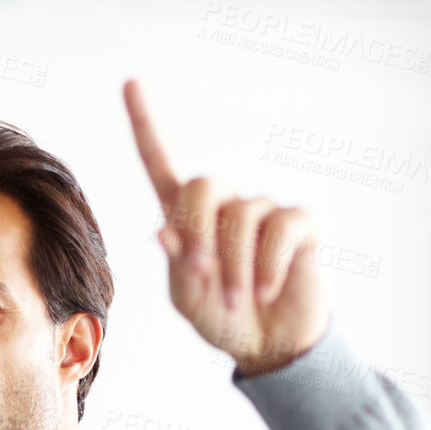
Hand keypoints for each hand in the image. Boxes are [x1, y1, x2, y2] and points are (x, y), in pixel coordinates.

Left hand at [122, 79, 330, 375]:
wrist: (270, 346)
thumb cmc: (224, 320)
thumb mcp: (189, 299)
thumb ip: (178, 266)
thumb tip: (163, 229)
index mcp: (189, 217)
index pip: (162, 163)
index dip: (146, 125)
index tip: (130, 83)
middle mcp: (226, 204)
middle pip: (203, 185)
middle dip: (199, 234)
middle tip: (203, 277)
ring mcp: (265, 210)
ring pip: (241, 217)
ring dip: (235, 267)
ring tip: (238, 300)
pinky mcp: (299, 224)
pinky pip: (280, 229)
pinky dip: (268, 265)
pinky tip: (267, 290)